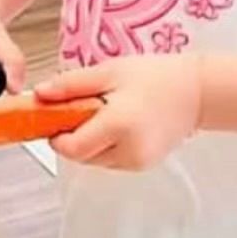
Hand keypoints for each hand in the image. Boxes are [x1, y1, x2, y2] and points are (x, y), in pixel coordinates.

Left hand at [35, 54, 201, 170]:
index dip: (56, 135)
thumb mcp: (110, 71)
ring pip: (94, 160)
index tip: (54, 117)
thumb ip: (72, 84)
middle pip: (80, 156)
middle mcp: (128, 150)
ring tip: (105, 113)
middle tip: (81, 109)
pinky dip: (105, 146)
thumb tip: (39, 93)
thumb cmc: (156, 77)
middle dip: (73, 136)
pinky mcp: (143, 165)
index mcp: (118, 124)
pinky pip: (110, 161)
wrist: (196, 92)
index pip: (71, 147)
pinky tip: (118, 124)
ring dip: (89, 142)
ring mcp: (137, 162)